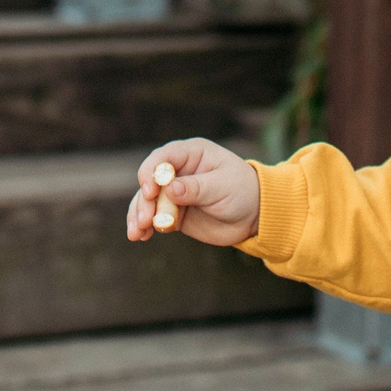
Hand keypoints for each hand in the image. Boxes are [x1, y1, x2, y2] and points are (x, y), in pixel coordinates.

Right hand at [124, 139, 260, 246]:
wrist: (254, 215)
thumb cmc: (243, 191)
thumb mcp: (223, 187)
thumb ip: (197, 187)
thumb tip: (170, 188)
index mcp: (191, 153)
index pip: (162, 157)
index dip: (151, 172)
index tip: (149, 192)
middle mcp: (178, 170)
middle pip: (150, 181)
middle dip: (143, 201)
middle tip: (144, 220)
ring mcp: (173, 192)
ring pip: (146, 200)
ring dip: (138, 215)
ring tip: (136, 233)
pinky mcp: (173, 212)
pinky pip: (152, 217)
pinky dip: (144, 226)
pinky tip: (139, 236)